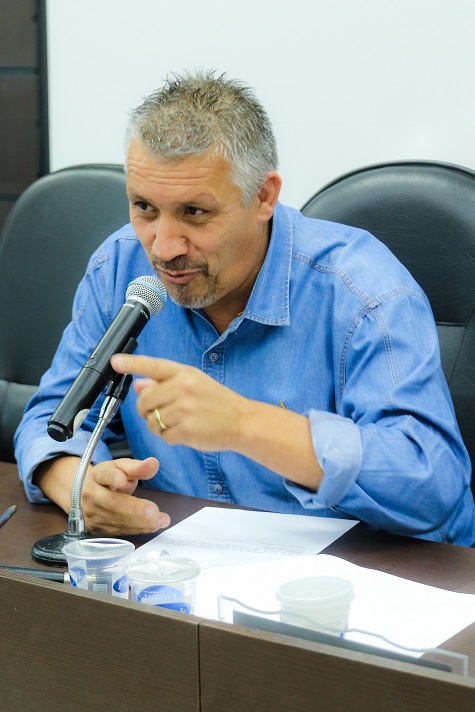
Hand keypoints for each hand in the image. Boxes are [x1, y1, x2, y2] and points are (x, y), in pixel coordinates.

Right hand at [80, 456, 170, 534]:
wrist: (88, 495)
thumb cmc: (109, 478)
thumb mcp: (122, 467)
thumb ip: (137, 467)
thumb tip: (154, 463)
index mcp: (97, 475)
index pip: (104, 475)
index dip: (113, 477)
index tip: (123, 479)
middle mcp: (91, 495)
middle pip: (111, 503)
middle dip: (134, 508)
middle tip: (154, 511)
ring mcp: (92, 514)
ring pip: (117, 521)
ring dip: (141, 523)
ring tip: (160, 520)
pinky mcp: (98, 529)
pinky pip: (120, 531)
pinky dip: (139, 529)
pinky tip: (153, 526)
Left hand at [111, 354, 245, 451]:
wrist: (241, 421)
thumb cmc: (217, 402)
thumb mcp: (194, 384)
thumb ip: (165, 383)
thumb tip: (139, 384)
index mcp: (184, 373)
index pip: (152, 366)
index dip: (131, 364)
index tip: (115, 362)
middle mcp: (183, 388)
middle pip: (144, 400)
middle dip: (147, 410)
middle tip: (162, 412)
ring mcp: (184, 409)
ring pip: (151, 420)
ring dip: (158, 426)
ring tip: (177, 422)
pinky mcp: (186, 430)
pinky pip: (162, 436)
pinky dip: (169, 437)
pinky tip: (183, 432)